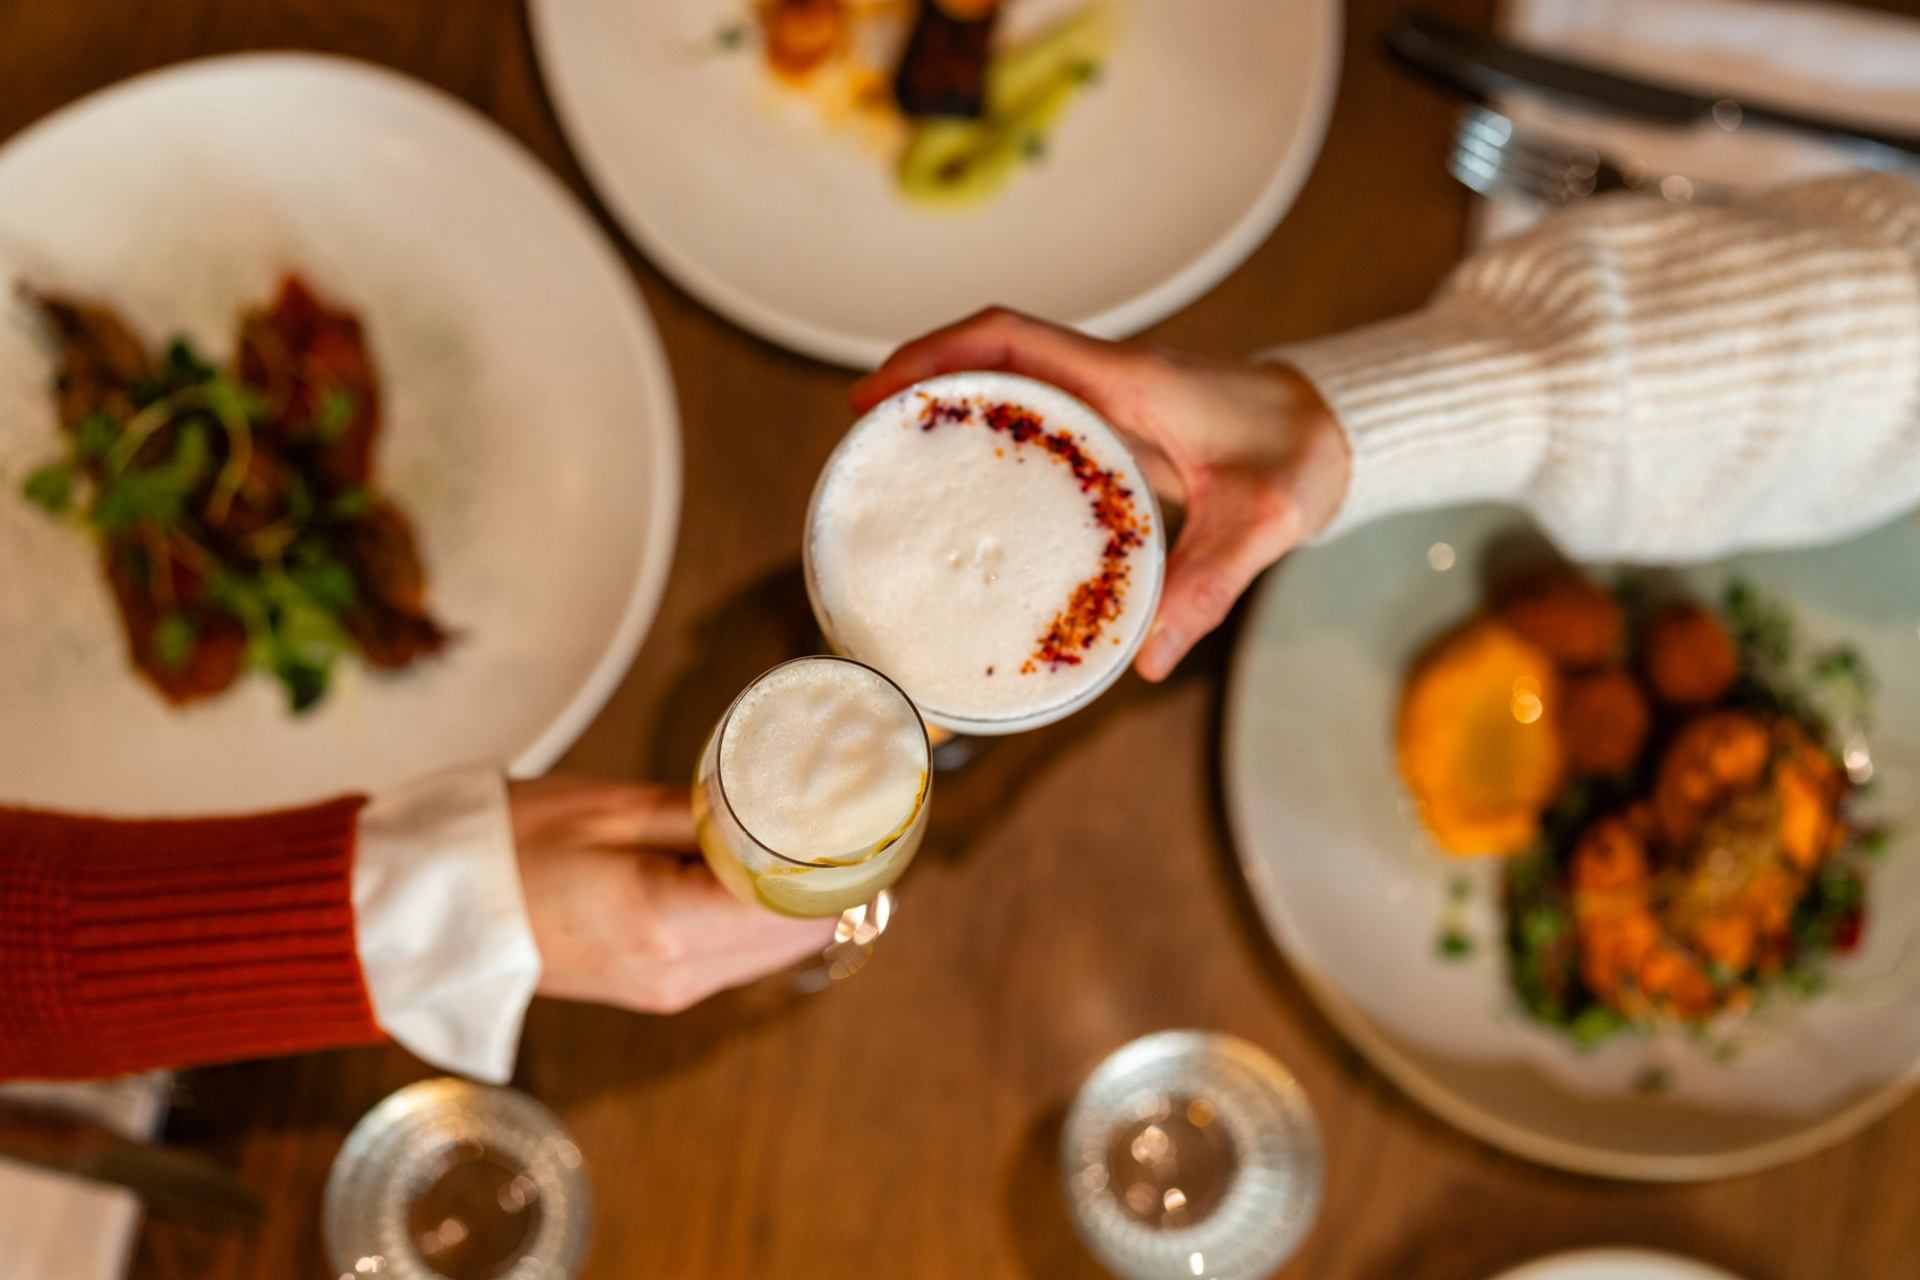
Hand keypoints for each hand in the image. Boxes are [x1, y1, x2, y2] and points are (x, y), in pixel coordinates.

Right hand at [509, 776, 832, 1012]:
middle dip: (823, 879)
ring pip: (775, 950)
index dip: (833, 859)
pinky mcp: (658, 989)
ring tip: (787, 834)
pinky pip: (737, 957)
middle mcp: (678, 974)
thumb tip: (786, 812)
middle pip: (800, 934)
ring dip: (792, 899)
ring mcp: (668, 990)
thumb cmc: (510, 842)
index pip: (796, 904)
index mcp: (667, 926)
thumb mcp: (615, 807)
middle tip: (829, 815)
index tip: (848, 811)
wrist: (434, 908)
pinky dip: (757, 916)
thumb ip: (711, 816)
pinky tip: (746, 868)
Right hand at [852, 308, 1349, 678]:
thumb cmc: (1300, 457)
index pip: (1012, 338)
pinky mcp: (1113, 430)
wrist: (1336, 433)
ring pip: (1008, 386)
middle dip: (920, 382)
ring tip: (891, 461)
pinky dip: (988, 444)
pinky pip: (1035, 422)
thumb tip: (1147, 661)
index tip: (879, 394)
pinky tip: (965, 494)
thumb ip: (1206, 586)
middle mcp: (1107, 379)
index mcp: (1128, 379)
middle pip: (990, 356)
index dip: (937, 356)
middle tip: (862, 435)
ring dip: (949, 409)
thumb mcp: (1261, 522)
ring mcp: (1107, 402)